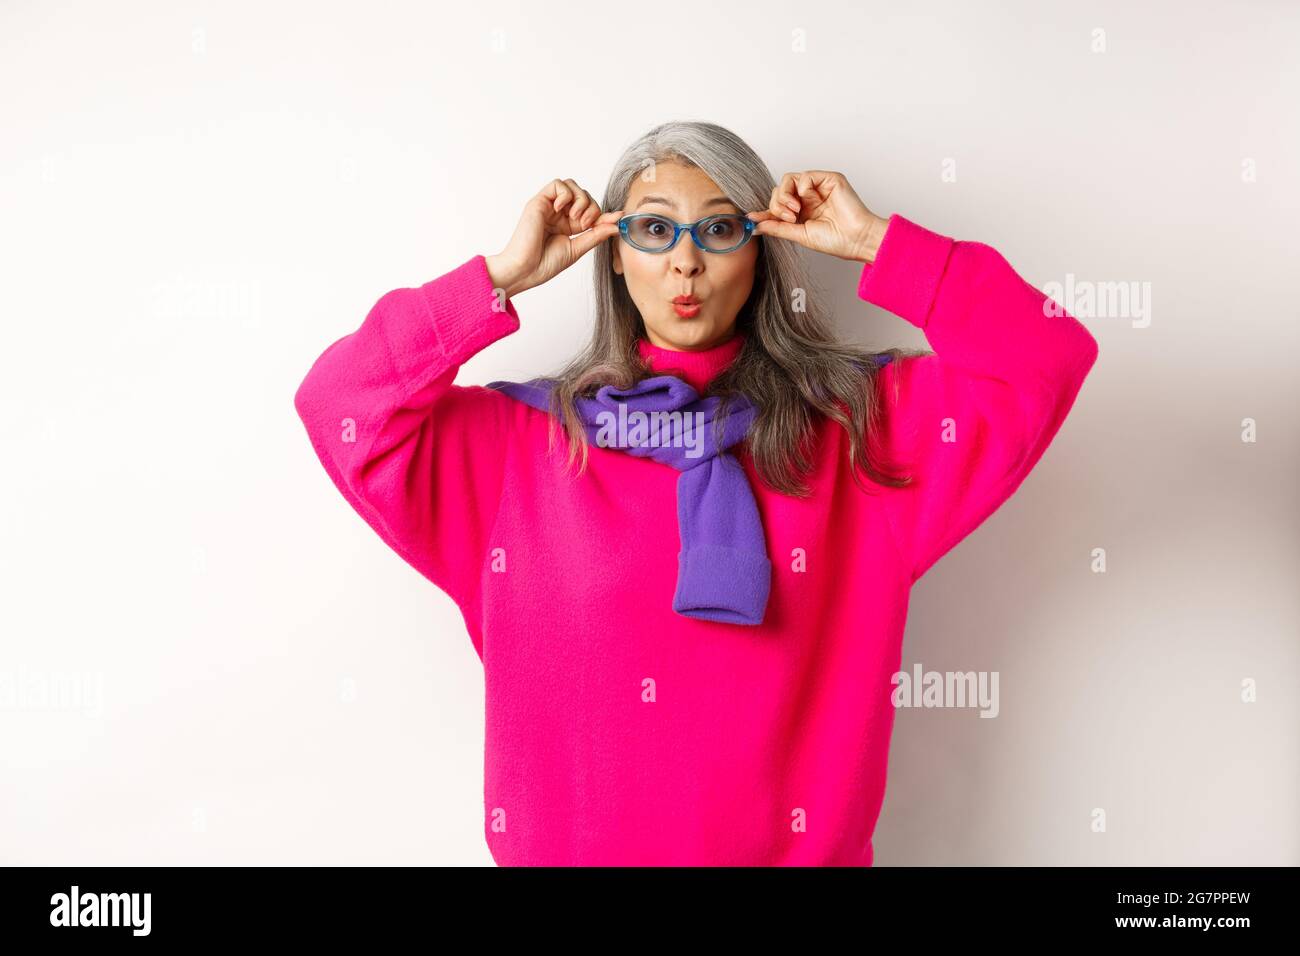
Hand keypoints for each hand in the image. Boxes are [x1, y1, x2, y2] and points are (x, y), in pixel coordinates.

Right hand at [485, 179, 622, 297]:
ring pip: (572, 186)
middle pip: (584, 195)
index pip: (591, 211)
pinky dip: (565, 194)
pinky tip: (562, 210)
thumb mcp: (578, 249)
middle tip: (586, 225)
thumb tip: (616, 224)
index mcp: (568, 225)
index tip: (617, 218)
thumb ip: (596, 235)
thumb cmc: (545, 264)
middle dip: (592, 208)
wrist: (525, 270)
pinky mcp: (539, 202)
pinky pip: (557, 184)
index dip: (604, 214)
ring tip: (576, 218)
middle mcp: (559, 214)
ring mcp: (549, 207)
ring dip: (581, 200)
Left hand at [746, 170, 889, 262]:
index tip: (751, 219)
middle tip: (787, 218)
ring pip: (788, 180)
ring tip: (794, 211)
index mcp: (802, 212)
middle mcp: (808, 198)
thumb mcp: (799, 234)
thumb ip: (777, 228)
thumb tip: (755, 226)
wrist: (855, 239)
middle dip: (777, 205)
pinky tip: (807, 200)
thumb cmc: (835, 240)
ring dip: (785, 196)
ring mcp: (818, 188)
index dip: (765, 211)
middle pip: (779, 190)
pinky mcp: (829, 179)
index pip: (778, 205)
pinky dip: (801, 187)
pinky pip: (804, 175)